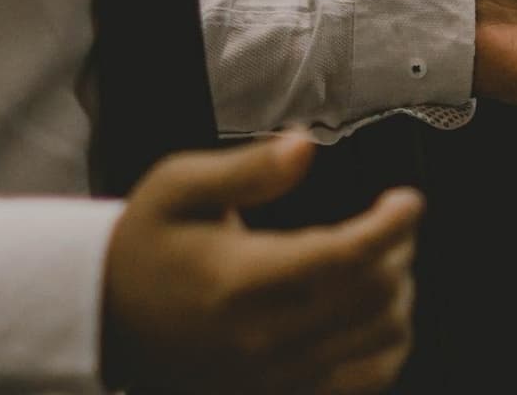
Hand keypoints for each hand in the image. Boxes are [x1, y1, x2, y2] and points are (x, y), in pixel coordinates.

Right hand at [102, 137, 422, 393]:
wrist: (108, 317)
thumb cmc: (148, 244)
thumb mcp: (179, 187)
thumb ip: (247, 169)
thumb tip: (304, 145)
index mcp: (239, 281)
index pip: (344, 257)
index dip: (391, 226)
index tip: (407, 201)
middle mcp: (262, 337)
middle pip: (372, 297)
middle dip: (397, 253)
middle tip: (389, 225)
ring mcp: (274, 376)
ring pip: (380, 339)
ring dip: (397, 297)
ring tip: (380, 264)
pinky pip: (366, 380)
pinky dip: (385, 345)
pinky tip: (372, 312)